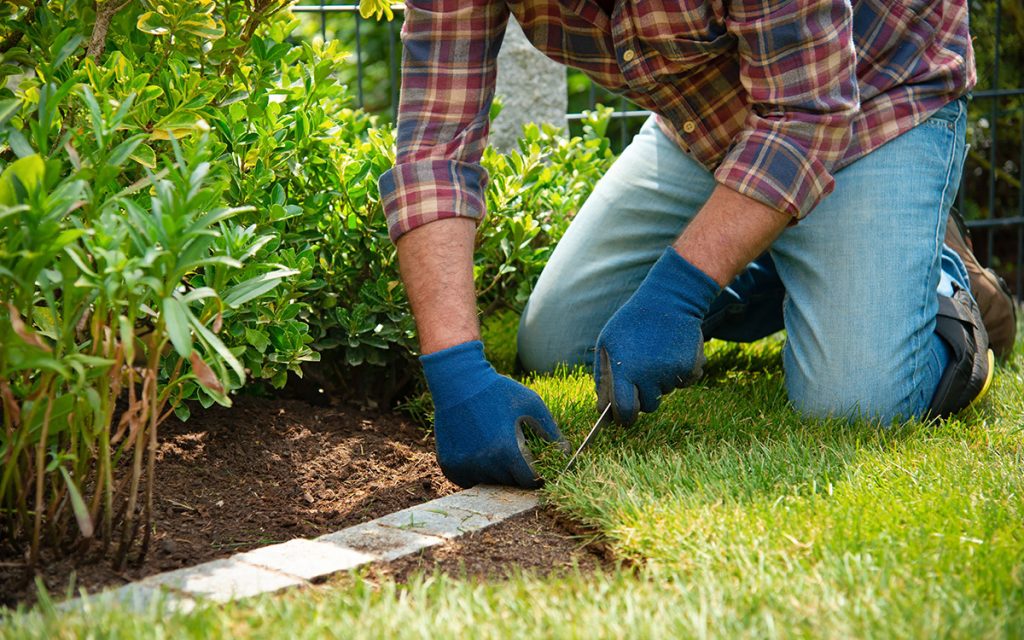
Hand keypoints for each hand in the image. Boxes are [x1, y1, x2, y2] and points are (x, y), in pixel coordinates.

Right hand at [421, 340, 567, 488]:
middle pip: (509, 483)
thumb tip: (565, 452)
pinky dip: (476, 471)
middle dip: (515, 471)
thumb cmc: (498, 391)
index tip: (537, 467)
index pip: (529, 481)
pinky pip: (469, 479)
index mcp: (506, 451)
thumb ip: (551, 432)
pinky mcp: (449, 466)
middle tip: (514, 450)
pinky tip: (478, 449)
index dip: (536, 476)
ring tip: (494, 444)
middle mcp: (484, 464)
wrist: (458, 381)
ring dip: (495, 471)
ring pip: (488, 482)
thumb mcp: (531, 405)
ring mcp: (464, 466)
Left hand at [595, 247, 720, 424]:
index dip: (624, 419)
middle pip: (647, 406)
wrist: (670, 301)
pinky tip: (672, 353)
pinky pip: (683, 383)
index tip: (623, 419)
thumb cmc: (632, 323)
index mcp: (625, 371)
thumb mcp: (607, 344)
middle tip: (641, 373)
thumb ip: (603, 378)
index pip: (625, 411)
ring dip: (660, 381)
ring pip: (665, 393)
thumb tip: (603, 411)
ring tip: (656, 354)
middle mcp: (650, 376)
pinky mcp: (692, 368)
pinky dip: (678, 374)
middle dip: (643, 397)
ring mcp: (672, 373)